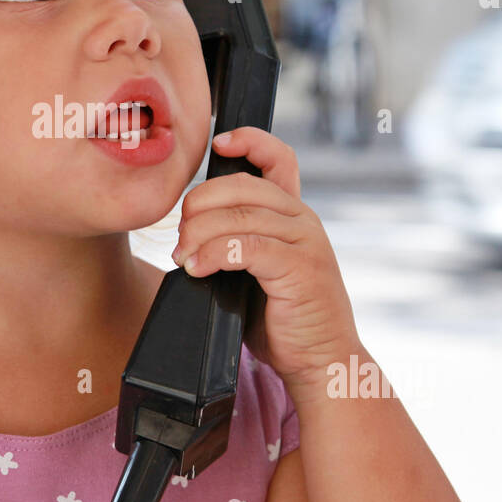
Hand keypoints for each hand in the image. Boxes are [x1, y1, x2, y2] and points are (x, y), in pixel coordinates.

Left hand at [171, 127, 360, 387]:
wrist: (321, 361)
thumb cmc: (282, 319)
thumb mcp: (257, 270)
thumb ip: (236, 240)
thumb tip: (187, 229)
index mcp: (294, 215)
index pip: (279, 158)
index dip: (250, 140)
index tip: (218, 144)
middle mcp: (303, 220)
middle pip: (241, 185)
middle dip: (199, 204)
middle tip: (179, 237)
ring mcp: (305, 242)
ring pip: (239, 216)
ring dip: (199, 234)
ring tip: (183, 257)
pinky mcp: (300, 268)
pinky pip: (246, 247)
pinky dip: (213, 254)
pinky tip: (197, 268)